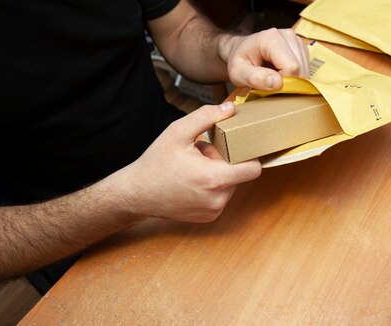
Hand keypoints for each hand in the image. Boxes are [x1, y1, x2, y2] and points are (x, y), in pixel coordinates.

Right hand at [113, 102, 261, 222]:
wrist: (136, 194)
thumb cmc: (156, 163)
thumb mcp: (178, 132)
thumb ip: (206, 116)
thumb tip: (230, 108)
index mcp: (214, 178)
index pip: (254, 169)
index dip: (249, 155)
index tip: (238, 147)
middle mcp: (218, 198)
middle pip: (240, 175)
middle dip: (226, 162)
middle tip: (203, 155)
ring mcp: (214, 210)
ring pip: (231, 185)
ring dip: (219, 174)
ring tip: (196, 167)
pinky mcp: (209, 217)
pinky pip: (221, 197)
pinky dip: (212, 188)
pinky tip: (193, 181)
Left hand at [220, 28, 309, 89]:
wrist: (241, 50)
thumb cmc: (239, 61)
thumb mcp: (237, 73)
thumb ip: (254, 78)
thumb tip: (277, 83)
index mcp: (271, 38)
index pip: (291, 67)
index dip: (283, 82)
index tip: (268, 85)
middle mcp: (287, 35)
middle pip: (300, 68)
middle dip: (288, 81)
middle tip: (270, 82)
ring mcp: (296, 40)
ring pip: (305, 70)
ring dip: (292, 79)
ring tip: (274, 76)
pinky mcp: (300, 47)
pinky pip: (306, 68)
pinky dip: (295, 75)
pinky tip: (281, 72)